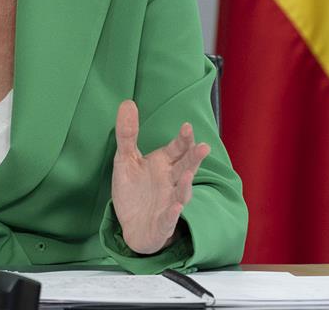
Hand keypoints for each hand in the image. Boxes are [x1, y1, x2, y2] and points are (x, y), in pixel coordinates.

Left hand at [111, 101, 209, 254]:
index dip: (183, 140)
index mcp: (163, 164)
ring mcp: (169, 202)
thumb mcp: (125, 159)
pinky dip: (173, 213)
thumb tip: (127, 102)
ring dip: (186, 185)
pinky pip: (169, 218)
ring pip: (181, 193)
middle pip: (185, 168)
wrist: (131, 225)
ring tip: (188, 175)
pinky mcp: (163, 223)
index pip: (177, 149)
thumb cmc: (133, 190)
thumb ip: (127, 133)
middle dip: (194, 158)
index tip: (187, 127)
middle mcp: (171, 182)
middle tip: (203, 146)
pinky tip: (176, 206)